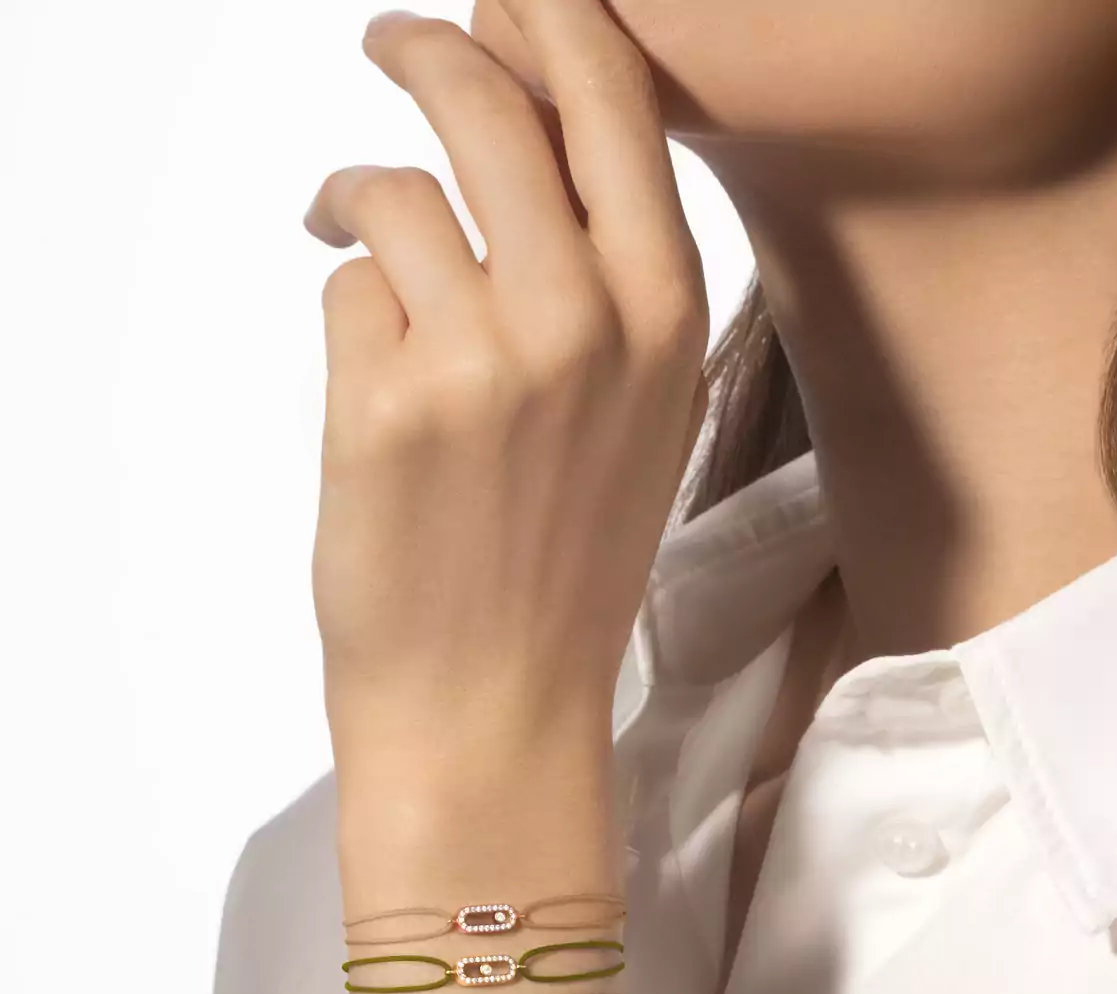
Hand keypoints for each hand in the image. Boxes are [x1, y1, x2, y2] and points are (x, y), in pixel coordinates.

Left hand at [304, 1, 709, 768]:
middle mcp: (589, 318)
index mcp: (670, 315)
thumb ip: (606, 281)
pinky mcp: (389, 401)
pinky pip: (349, 283)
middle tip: (393, 40)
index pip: (611, 98)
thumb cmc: (566, 563)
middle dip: (432, 46)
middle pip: (491, 99)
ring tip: (342, 221)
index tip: (506, 0)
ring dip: (357, 193)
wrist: (501, 697)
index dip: (548, 21)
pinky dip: (348, 305)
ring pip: (398, 187)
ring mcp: (489, 357)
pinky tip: (365, 366)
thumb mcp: (638, 412)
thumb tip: (526, 146)